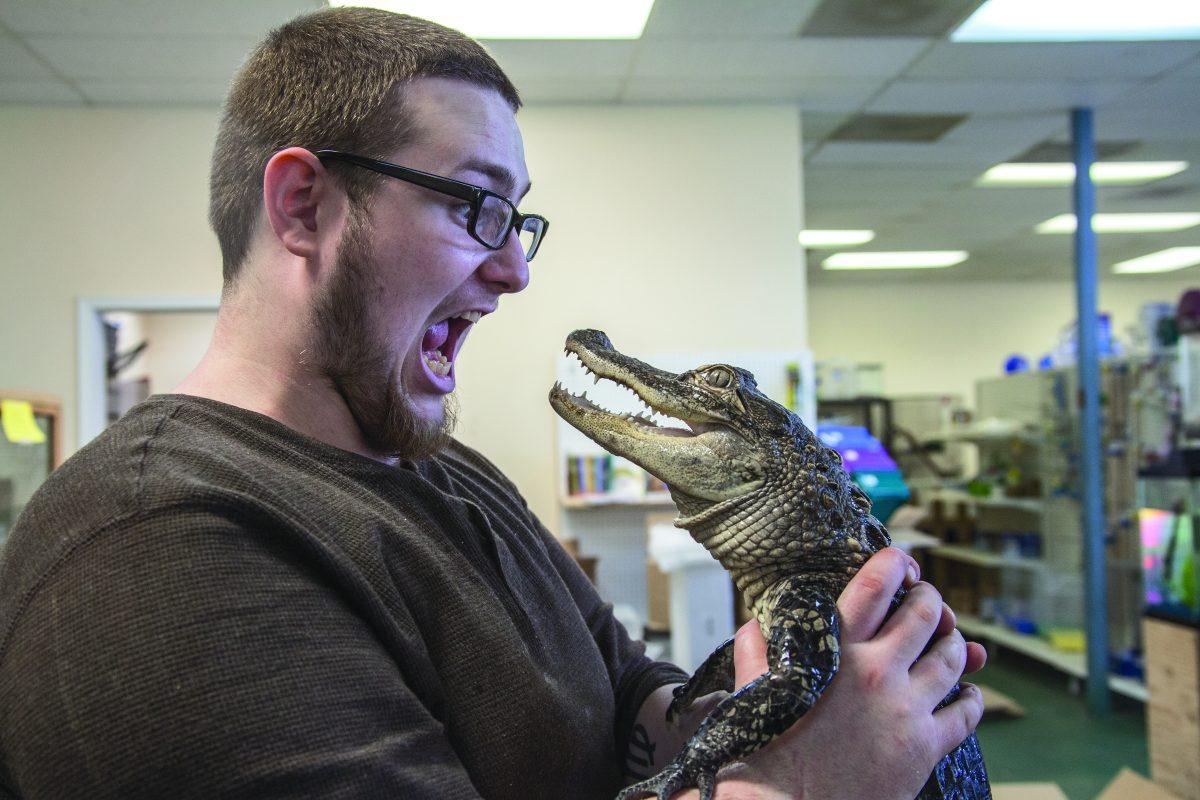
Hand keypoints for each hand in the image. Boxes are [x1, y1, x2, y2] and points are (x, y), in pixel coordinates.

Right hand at [702, 547, 985, 799]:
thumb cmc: (766, 762)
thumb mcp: (752, 697)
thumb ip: (756, 654)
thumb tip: (756, 624)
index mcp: (833, 654)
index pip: (874, 587)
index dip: (894, 564)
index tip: (902, 561)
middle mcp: (875, 673)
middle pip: (924, 614)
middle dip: (930, 600)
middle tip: (927, 599)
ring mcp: (905, 710)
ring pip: (952, 657)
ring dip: (954, 642)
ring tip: (948, 640)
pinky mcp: (925, 747)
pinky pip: (966, 712)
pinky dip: (971, 697)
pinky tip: (966, 693)